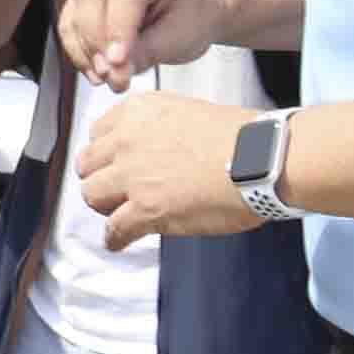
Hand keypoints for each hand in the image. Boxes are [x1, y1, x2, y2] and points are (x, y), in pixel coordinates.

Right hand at [60, 0, 215, 90]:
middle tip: (110, 76)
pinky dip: (78, 50)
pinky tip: (94, 71)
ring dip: (85, 50)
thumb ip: (147, 51)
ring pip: (76, 10)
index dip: (118, 27)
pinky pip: (69, 23)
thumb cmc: (190, 17)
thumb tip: (114, 73)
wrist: (189, 10)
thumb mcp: (181, 36)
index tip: (118, 63)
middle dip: (97, 41)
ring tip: (104, 79)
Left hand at [72, 87, 261, 246]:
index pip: (100, 132)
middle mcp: (127, 141)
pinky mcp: (145, 208)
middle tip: (115, 190)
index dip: (107, 152)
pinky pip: (115, 229)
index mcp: (140, 112)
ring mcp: (133, 176)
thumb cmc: (245, 137)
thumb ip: (161, 127)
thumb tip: (156, 145)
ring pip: (92, 195)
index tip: (114, 163)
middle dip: (100, 178)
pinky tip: (120, 241)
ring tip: (118, 214)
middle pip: (88, 165)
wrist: (265, 158)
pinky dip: (116, 238)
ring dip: (105, 206)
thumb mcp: (191, 112)